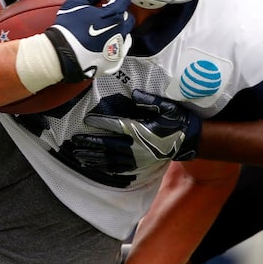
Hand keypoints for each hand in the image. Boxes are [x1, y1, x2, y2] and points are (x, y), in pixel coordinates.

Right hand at [45, 0, 134, 81]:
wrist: (62, 55)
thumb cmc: (68, 30)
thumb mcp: (76, 3)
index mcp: (112, 15)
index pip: (123, 0)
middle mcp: (120, 31)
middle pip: (127, 16)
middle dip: (118, 11)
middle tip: (105, 12)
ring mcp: (118, 47)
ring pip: (126, 32)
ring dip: (119, 27)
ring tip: (105, 27)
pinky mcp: (114, 60)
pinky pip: (122, 49)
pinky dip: (117, 42)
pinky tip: (106, 40)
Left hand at [70, 89, 202, 171]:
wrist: (188, 142)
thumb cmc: (176, 122)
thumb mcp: (167, 108)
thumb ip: (150, 101)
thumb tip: (133, 94)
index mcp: (141, 131)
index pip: (116, 125)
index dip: (101, 122)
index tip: (87, 119)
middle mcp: (136, 147)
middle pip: (107, 145)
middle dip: (90, 143)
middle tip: (73, 141)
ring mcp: (136, 159)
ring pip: (109, 159)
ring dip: (92, 156)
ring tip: (78, 154)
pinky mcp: (139, 166)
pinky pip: (117, 169)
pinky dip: (103, 167)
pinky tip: (93, 166)